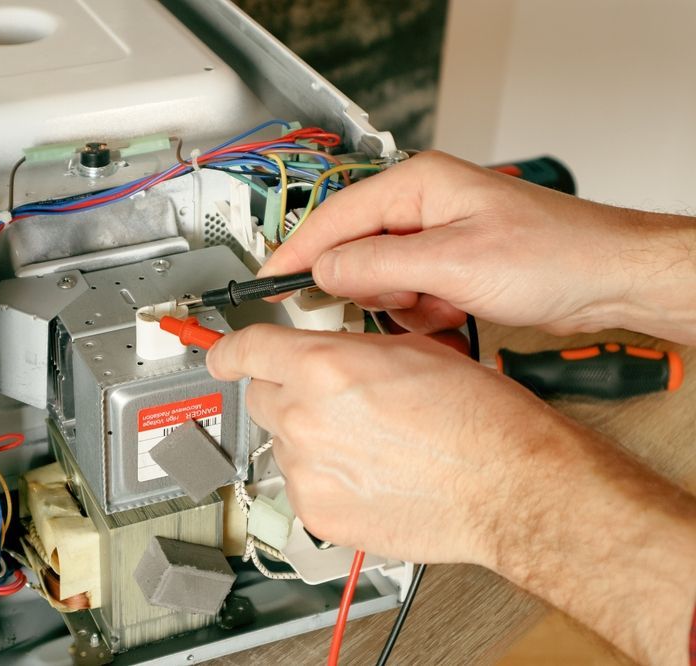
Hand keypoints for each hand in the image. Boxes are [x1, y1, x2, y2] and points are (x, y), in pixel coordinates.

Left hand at [208, 323, 695, 664]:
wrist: (509, 486)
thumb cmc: (479, 419)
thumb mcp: (414, 351)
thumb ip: (354, 350)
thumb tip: (332, 353)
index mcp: (325, 367)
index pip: (245, 350)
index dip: (226, 350)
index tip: (217, 355)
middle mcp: (304, 416)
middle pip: (261, 397)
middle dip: (286, 394)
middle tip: (332, 404)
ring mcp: (307, 468)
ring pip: (284, 444)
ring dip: (311, 440)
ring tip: (368, 447)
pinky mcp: (317, 512)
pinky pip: (302, 486)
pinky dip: (325, 479)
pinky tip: (369, 477)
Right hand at [262, 151, 695, 343]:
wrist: (609, 280)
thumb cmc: (554, 256)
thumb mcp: (453, 264)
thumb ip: (378, 267)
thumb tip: (323, 272)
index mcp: (418, 185)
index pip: (334, 216)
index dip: (296, 252)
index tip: (267, 283)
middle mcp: (423, 205)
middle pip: (355, 251)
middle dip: (369, 287)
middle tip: (386, 305)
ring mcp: (437, 236)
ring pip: (381, 279)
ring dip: (404, 304)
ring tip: (443, 305)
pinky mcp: (450, 264)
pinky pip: (410, 294)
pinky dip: (424, 312)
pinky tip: (456, 312)